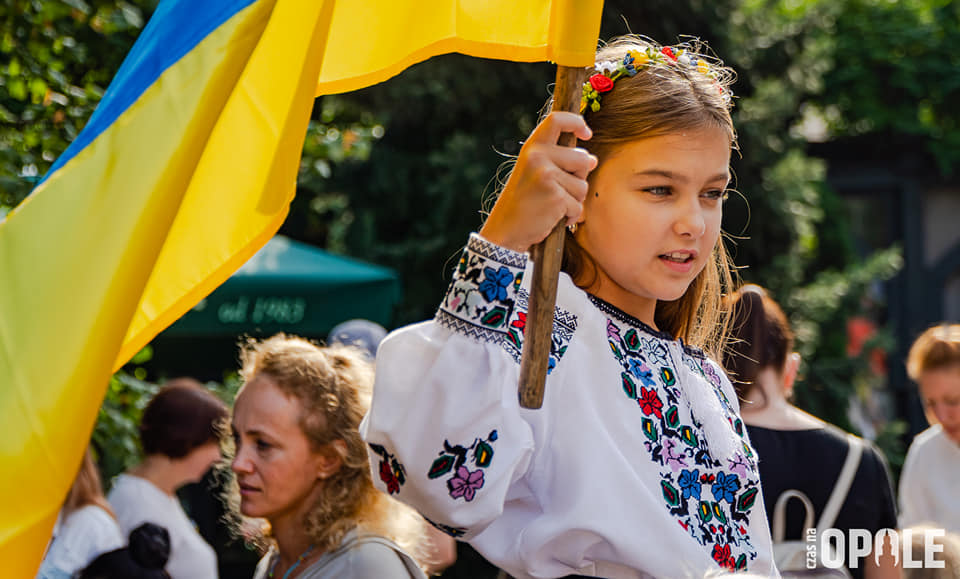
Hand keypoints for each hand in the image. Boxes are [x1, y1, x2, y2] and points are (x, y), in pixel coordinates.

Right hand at [480, 112, 596, 252]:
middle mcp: (538, 157)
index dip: (576, 122)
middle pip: (582, 159)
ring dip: (574, 200)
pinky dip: (571, 216)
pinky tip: (553, 218)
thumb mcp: (538, 175)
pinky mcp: (556, 197)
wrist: (506, 230)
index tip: (586, 133)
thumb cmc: (524, 202)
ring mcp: (547, 176)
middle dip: (579, 177)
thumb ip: (563, 163)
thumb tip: (593, 160)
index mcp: (532, 148)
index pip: (557, 120)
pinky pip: (578, 206)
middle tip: (557, 190)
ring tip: (552, 205)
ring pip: (583, 185)